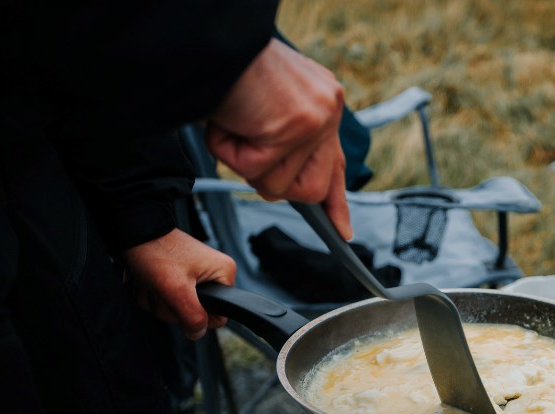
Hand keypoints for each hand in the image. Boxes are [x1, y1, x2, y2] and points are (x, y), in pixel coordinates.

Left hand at [119, 229, 236, 339]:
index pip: (218, 317)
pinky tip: (144, 278)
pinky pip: (162, 298)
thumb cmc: (155, 251)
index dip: (195, 316)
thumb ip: (192, 316)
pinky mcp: (175, 274)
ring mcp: (192, 274)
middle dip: (168, 305)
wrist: (132, 229)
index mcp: (223, 274)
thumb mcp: (177, 290)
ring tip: (148, 279)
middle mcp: (212, 273)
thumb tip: (198, 333)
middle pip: (192, 313)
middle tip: (159, 286)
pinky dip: (149, 292)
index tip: (179, 299)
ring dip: (154, 299)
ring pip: (173, 307)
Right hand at [205, 38, 351, 238]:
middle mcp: (328, 108)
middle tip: (248, 146)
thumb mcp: (259, 113)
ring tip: (235, 124)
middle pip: (310, 189)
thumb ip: (279, 146)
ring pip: (279, 185)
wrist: (211, 40)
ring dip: (244, 164)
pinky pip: (255, 168)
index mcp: (322, 102)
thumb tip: (279, 186)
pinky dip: (228, 151)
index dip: (336, 201)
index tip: (343, 231)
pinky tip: (229, 120)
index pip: (334, 163)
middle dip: (272, 181)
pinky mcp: (296, 126)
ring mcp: (316, 118)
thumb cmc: (223, 73)